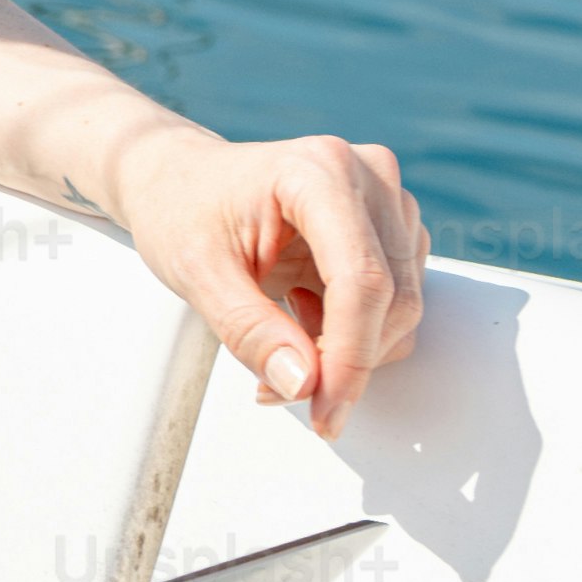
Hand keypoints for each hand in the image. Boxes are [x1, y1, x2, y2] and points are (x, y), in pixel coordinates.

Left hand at [107, 120, 429, 438]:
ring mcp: (386, 202)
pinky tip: (298, 324)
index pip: (361, 279)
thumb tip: (304, 383)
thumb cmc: (183, 209)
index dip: (350, 356)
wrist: (182, 181)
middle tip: (279, 390)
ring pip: (399, 308)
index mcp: (319, 172)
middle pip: (391, 299)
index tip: (325, 409)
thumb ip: (249, 329)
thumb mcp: (196, 272)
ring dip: (345, 352)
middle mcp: (368, 178)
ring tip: (276, 347)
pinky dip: (350, 337)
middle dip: (343, 364)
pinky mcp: (389, 230)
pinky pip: (392, 303)